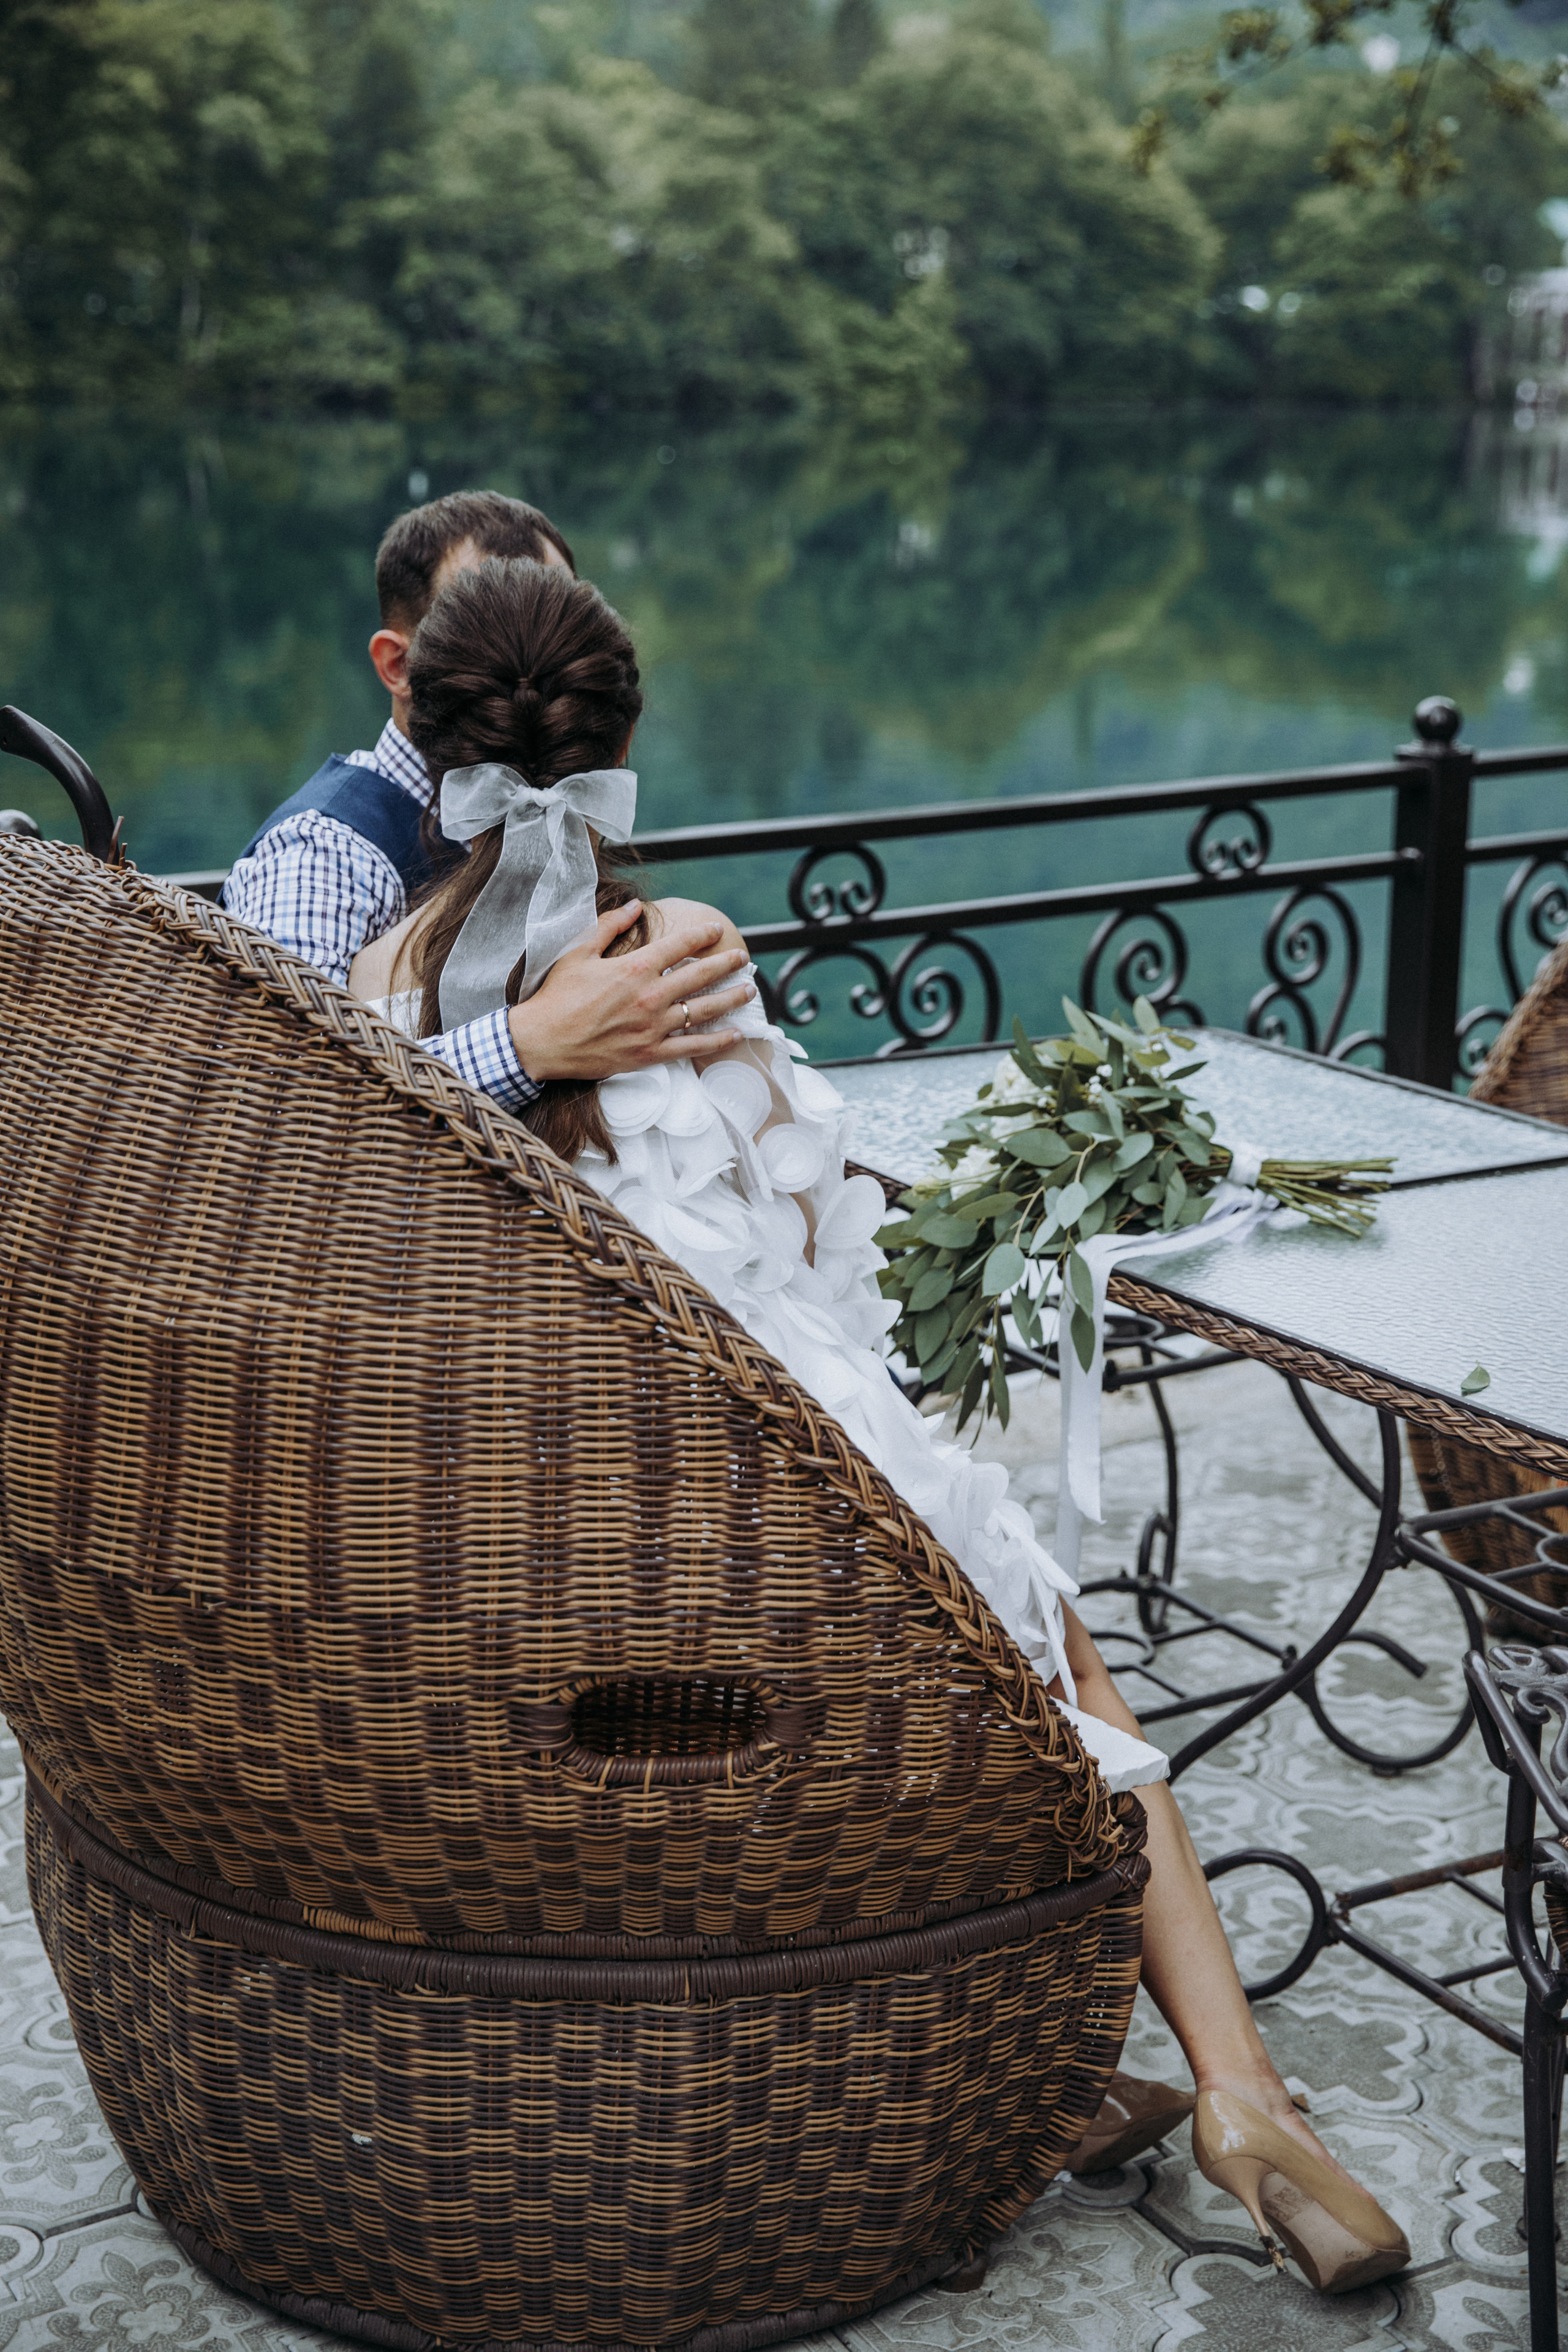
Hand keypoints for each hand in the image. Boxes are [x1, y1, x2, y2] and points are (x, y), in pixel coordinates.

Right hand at [507, 900, 754, 1082]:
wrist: (542, 1041)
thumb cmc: (556, 995)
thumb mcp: (578, 951)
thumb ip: (609, 925)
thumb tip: (635, 906)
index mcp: (634, 968)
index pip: (679, 945)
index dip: (702, 935)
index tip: (716, 930)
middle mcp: (650, 996)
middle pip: (700, 976)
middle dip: (726, 964)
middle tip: (742, 957)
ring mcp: (652, 1027)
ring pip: (703, 1011)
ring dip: (730, 999)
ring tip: (749, 991)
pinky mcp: (649, 1053)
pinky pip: (691, 1047)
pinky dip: (716, 1041)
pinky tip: (734, 1034)